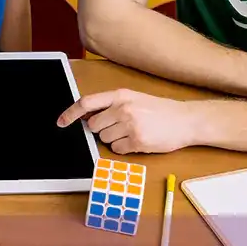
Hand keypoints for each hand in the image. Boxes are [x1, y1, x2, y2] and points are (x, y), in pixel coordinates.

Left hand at [57, 89, 198, 154]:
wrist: (186, 120)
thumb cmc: (159, 110)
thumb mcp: (134, 99)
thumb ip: (111, 104)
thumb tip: (85, 116)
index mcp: (120, 95)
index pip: (86, 103)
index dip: (70, 113)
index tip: (60, 122)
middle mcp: (123, 109)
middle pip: (93, 126)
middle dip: (102, 129)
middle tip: (119, 126)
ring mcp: (130, 125)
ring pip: (104, 139)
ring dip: (114, 139)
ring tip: (133, 132)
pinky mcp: (137, 142)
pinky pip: (116, 150)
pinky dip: (124, 148)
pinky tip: (138, 141)